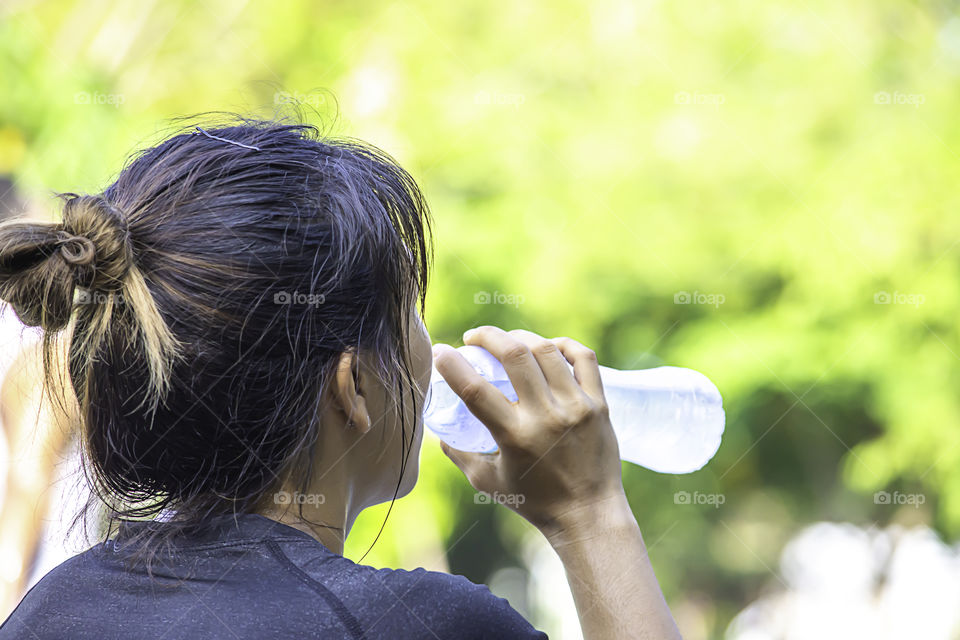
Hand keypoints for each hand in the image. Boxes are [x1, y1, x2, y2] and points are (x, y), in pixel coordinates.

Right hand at [433, 327, 624, 533]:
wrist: (589, 516)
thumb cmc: (536, 503)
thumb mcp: (488, 483)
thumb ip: (461, 455)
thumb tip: (440, 433)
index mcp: (515, 437)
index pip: (475, 390)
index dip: (452, 365)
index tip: (440, 351)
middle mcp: (546, 417)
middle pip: (514, 355)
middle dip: (488, 336)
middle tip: (474, 337)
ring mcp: (576, 407)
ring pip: (547, 351)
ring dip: (521, 337)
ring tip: (507, 340)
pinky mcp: (599, 404)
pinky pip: (584, 359)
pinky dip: (563, 345)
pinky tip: (548, 346)